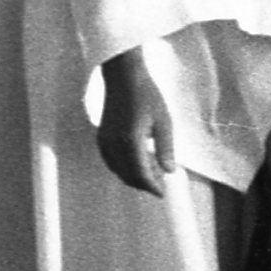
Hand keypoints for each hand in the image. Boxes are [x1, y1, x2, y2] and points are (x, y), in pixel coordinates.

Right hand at [91, 52, 174, 196]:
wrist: (124, 78)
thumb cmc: (147, 96)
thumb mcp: (164, 121)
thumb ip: (166, 148)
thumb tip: (169, 170)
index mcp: (131, 141)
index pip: (141, 174)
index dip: (152, 186)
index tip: (162, 192)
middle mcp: (114, 145)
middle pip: (127, 175)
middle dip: (143, 184)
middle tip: (159, 184)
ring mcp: (105, 141)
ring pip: (117, 170)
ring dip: (132, 176)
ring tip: (150, 173)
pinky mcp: (101, 137)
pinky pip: (110, 161)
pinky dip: (122, 168)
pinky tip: (134, 163)